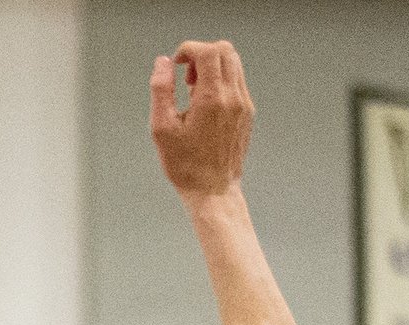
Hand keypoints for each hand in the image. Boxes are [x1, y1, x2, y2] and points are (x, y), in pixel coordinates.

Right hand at [150, 40, 253, 201]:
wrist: (213, 191)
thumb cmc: (186, 166)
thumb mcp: (162, 130)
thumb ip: (161, 91)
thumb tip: (163, 63)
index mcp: (211, 99)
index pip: (207, 51)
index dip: (188, 50)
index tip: (176, 66)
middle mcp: (233, 97)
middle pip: (224, 49)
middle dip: (201, 54)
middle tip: (186, 76)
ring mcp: (244, 103)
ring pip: (234, 62)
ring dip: (212, 66)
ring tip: (195, 91)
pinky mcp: (247, 111)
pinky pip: (237, 80)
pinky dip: (221, 80)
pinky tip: (206, 104)